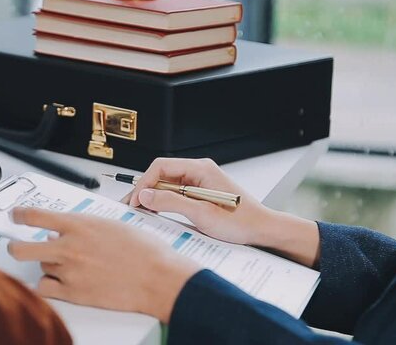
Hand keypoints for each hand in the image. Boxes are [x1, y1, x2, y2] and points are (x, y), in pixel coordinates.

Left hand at [8, 208, 200, 322]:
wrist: (157, 277)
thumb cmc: (144, 251)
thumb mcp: (114, 226)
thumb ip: (87, 227)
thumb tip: (70, 230)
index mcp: (81, 225)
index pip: (36, 216)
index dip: (20, 215)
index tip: (16, 216)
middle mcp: (70, 247)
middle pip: (23, 248)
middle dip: (16, 246)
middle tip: (17, 245)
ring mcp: (69, 271)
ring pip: (41, 267)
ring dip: (47, 265)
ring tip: (66, 265)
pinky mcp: (73, 293)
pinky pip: (45, 288)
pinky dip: (48, 286)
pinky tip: (58, 283)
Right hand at [129, 158, 320, 266]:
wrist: (262, 230)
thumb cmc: (241, 222)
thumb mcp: (202, 214)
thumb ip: (172, 203)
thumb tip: (145, 196)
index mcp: (201, 169)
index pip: (161, 167)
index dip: (144, 183)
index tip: (135, 200)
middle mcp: (200, 171)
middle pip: (163, 175)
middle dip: (146, 191)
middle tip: (134, 208)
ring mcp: (200, 182)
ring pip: (168, 185)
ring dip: (155, 198)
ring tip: (143, 213)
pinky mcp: (201, 193)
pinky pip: (177, 193)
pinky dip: (166, 203)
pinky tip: (159, 214)